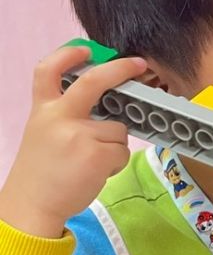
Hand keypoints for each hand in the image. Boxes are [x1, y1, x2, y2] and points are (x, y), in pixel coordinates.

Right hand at [0, 45, 146, 237]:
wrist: (31, 206)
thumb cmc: (42, 172)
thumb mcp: (43, 133)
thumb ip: (65, 115)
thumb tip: (104, 102)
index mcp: (43, 110)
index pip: (48, 71)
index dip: (67, 55)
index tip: (85, 49)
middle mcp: (60, 117)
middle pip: (94, 82)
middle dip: (120, 68)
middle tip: (138, 64)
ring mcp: (79, 135)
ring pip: (118, 129)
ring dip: (112, 146)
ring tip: (89, 163)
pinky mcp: (96, 154)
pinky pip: (121, 151)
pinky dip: (114, 163)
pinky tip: (95, 173)